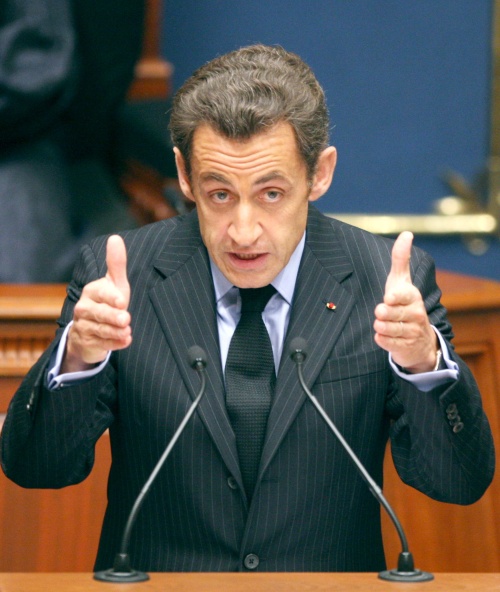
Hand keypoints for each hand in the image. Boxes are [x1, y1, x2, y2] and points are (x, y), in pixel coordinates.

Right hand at [62, 235, 131, 372]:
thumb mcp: (114, 283)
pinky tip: (126, 341)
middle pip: (100, 313)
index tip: (123, 301)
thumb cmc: (107, 301)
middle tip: (126, 319)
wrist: (90, 328)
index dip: (111, 297)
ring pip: (100, 330)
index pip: (101, 294)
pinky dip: (113, 344)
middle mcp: (84, 308)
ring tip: (127, 332)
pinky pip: (101, 344)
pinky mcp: (87, 341)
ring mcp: (84, 326)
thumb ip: (116, 264)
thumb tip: (115, 238)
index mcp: (91, 291)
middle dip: (113, 317)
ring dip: (115, 332)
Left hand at [373, 231, 437, 372]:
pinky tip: (380, 336)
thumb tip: (406, 233)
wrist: (419, 339)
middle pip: (394, 313)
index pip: (403, 295)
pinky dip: (383, 340)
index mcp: (413, 296)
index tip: (389, 297)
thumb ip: (401, 258)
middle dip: (385, 313)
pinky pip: (389, 344)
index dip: (395, 297)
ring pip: (391, 329)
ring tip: (379, 323)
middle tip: (380, 311)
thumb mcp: (401, 281)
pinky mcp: (404, 347)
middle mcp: (415, 314)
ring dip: (382, 327)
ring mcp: (411, 332)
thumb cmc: (404, 303)